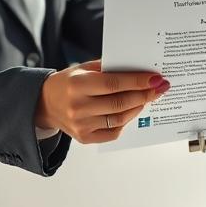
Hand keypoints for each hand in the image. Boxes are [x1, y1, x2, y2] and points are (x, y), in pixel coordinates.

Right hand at [34, 61, 169, 144]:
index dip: (138, 81)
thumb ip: (109, 68)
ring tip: (148, 98)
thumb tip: (139, 70)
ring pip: (120, 118)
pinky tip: (132, 111)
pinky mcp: (84, 138)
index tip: (156, 78)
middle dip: (145, 95)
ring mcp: (81, 125)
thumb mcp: (84, 68)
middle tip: (160, 88)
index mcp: (78, 85)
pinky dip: (126, 121)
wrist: (46, 103)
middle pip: (120, 103)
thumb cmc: (69, 82)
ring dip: (138, 107)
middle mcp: (78, 107)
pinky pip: (113, 132)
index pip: (114, 84)